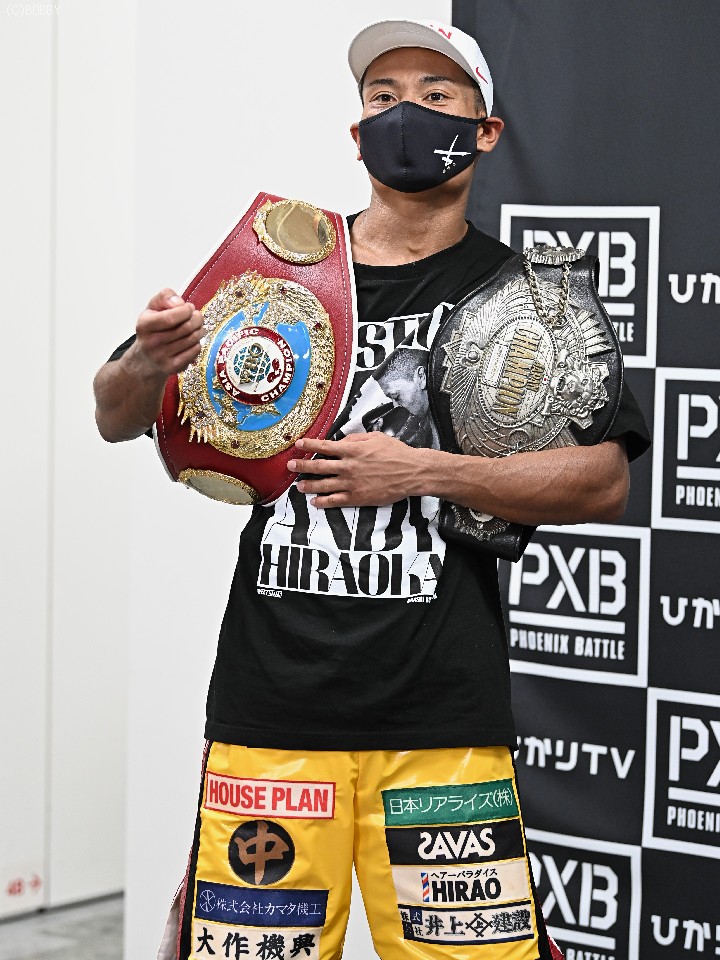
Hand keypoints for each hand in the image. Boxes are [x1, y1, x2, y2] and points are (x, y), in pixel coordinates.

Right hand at [134, 288, 204, 376]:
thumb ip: (164, 297)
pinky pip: (194, 351)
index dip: (185, 310)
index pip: (170, 318)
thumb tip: (179, 302)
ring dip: (199, 330)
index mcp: (144, 325)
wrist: (145, 359)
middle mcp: (151, 342)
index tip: (189, 307)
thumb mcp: (152, 308)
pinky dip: (197, 343)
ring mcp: (162, 357)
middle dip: (197, 319)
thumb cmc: (152, 330)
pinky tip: (193, 340)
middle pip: (186, 328)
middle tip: (197, 316)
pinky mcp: (172, 367)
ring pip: (192, 339)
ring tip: (197, 326)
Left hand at [287, 432, 425, 507]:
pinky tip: (314, 502)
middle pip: (318, 466)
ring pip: (323, 485)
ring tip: (298, 486)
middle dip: (302, 465)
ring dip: (308, 485)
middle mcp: (349, 467)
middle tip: (290, 465)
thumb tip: (339, 442)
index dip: (309, 445)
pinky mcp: (358, 498)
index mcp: (353, 450)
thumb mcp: (376, 438)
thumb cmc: (396, 453)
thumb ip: (355, 439)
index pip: (324, 446)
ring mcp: (352, 484)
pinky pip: (335, 501)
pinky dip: (322, 502)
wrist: (412, 472)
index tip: (298, 444)